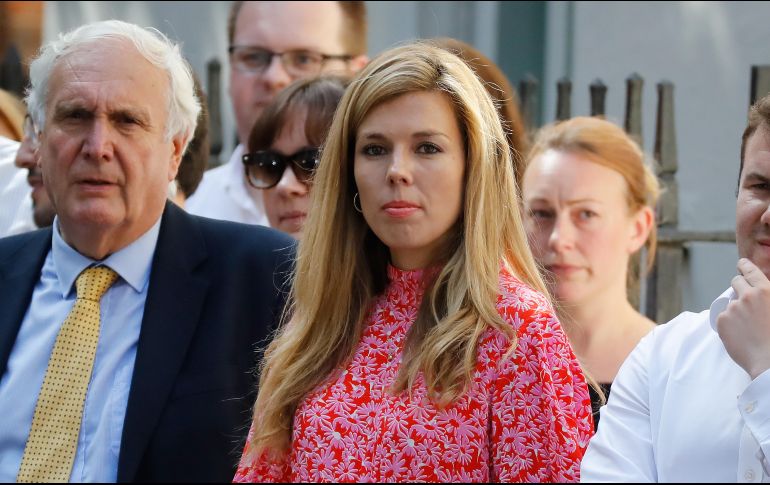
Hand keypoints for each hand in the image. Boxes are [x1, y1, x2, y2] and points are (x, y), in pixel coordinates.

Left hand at [716, 258, 769, 378]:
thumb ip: (768, 297)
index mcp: (765, 291)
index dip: (744, 266)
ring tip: (749, 327)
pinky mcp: (722, 321)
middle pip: (736, 282)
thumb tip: (763, 292)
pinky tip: (741, 334)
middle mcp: (747, 296)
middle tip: (745, 299)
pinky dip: (729, 324)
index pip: (750, 271)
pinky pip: (723, 318)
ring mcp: (732, 308)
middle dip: (739, 287)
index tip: (741, 265)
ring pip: (730, 303)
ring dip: (736, 310)